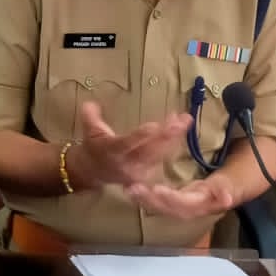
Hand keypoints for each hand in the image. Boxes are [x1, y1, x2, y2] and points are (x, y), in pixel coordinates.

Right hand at [67, 101, 190, 189]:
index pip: (127, 144)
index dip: (140, 136)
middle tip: (182, 121)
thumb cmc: (95, 147)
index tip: (154, 125)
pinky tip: (183, 128)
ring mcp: (140, 170)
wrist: (93, 171)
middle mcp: (128, 163)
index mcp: (113, 152)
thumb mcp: (89, 131)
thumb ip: (90, 117)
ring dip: (175, 137)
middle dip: (167, 136)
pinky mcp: (149, 172)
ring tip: (186, 120)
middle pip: (150, 150)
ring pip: (161, 154)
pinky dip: (175, 142)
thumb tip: (90, 103)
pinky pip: (164, 156)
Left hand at [126, 175, 235, 219]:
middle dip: (150, 199)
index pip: (183, 204)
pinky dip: (141, 197)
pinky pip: (153, 202)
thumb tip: (227, 200)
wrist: (220, 195)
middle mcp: (185, 210)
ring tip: (129, 188)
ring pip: (157, 206)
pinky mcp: (168, 204)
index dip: (171, 198)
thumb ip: (224, 192)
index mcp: (198, 205)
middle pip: (165, 207)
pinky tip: (128, 189)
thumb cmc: (220, 188)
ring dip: (143, 199)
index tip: (157, 190)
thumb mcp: (226, 188)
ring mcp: (176, 208)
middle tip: (134, 188)